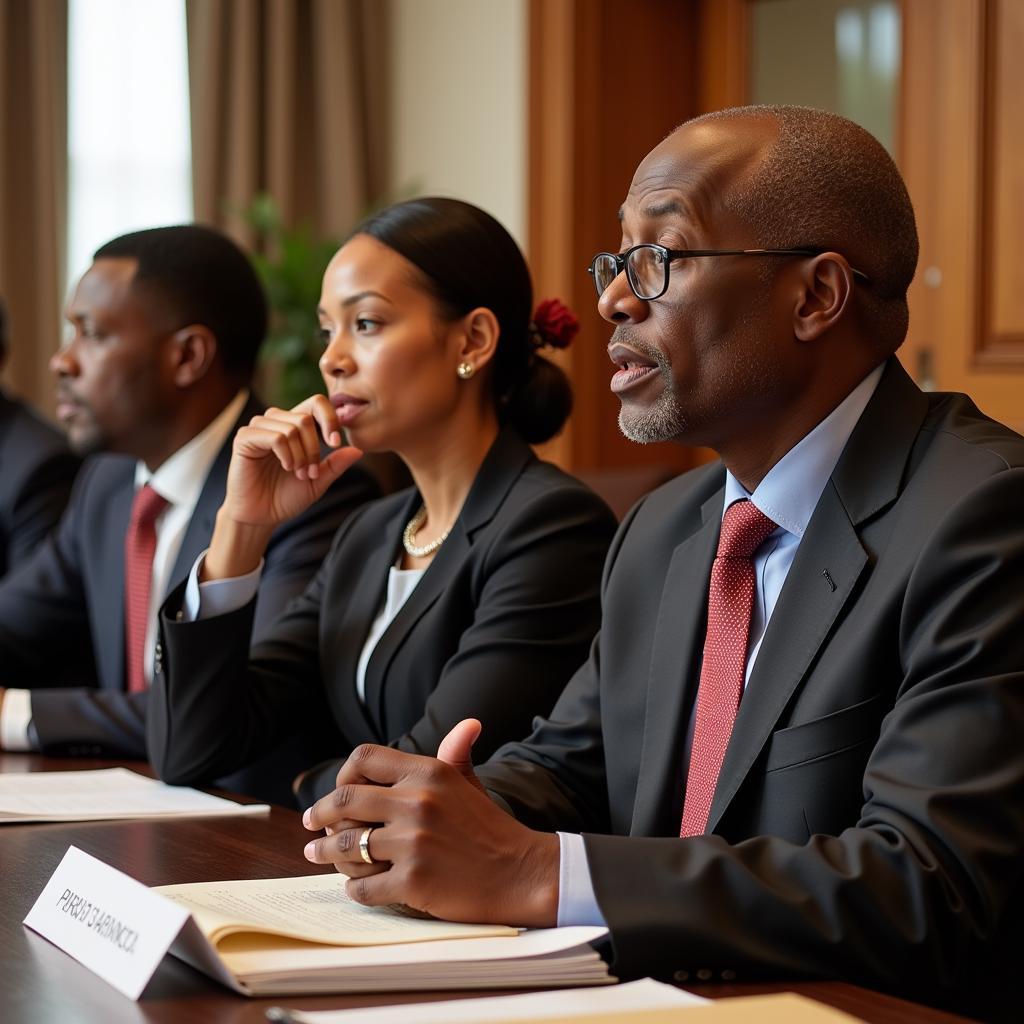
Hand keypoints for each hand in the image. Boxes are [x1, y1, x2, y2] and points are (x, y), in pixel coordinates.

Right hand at [202, 397, 362, 579]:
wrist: (261, 516)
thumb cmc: (286, 497)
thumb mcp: (318, 481)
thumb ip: (336, 464)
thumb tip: (358, 450)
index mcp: (294, 426)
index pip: (316, 403)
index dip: (330, 419)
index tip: (335, 443)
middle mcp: (276, 421)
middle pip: (306, 417)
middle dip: (314, 448)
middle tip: (310, 472)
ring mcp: (259, 428)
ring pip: (292, 426)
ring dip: (301, 455)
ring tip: (297, 473)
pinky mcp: (245, 438)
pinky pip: (276, 437)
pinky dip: (287, 455)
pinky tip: (286, 468)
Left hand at [301, 720, 559, 926]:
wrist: (520, 873)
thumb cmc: (490, 828)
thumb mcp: (470, 784)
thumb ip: (455, 755)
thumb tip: (467, 724)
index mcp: (428, 772)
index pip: (364, 758)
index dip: (342, 774)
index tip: (336, 792)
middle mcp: (417, 801)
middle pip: (346, 799)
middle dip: (319, 813)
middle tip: (310, 824)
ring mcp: (413, 842)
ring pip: (348, 845)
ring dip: (326, 852)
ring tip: (317, 855)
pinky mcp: (413, 881)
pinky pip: (363, 886)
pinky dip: (353, 888)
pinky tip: (353, 886)